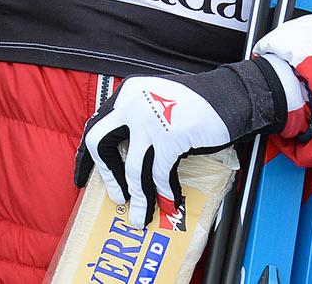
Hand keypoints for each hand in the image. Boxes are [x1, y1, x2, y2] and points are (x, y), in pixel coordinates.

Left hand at [74, 59, 286, 227]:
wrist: (228, 97)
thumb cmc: (194, 104)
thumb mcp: (156, 100)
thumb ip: (135, 118)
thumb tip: (119, 157)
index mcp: (126, 94)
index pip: (95, 127)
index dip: (86, 157)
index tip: (83, 178)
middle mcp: (132, 104)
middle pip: (100, 144)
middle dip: (107, 176)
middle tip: (116, 197)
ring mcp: (149, 120)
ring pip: (132, 169)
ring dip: (138, 198)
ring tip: (139, 217)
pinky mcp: (169, 137)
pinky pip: (159, 174)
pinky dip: (165, 193)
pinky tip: (170, 203)